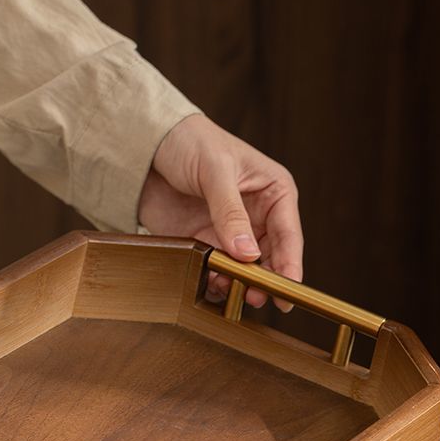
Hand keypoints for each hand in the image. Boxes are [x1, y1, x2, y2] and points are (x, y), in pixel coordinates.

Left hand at [139, 114, 302, 309]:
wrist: (148, 146)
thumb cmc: (192, 143)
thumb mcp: (215, 172)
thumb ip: (230, 213)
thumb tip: (247, 253)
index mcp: (274, 192)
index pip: (289, 235)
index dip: (290, 265)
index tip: (287, 290)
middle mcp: (258, 216)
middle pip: (271, 259)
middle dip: (264, 280)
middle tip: (255, 297)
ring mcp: (232, 232)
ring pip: (245, 269)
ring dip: (239, 284)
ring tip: (227, 289)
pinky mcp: (206, 242)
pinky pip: (217, 270)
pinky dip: (215, 281)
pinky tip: (210, 284)